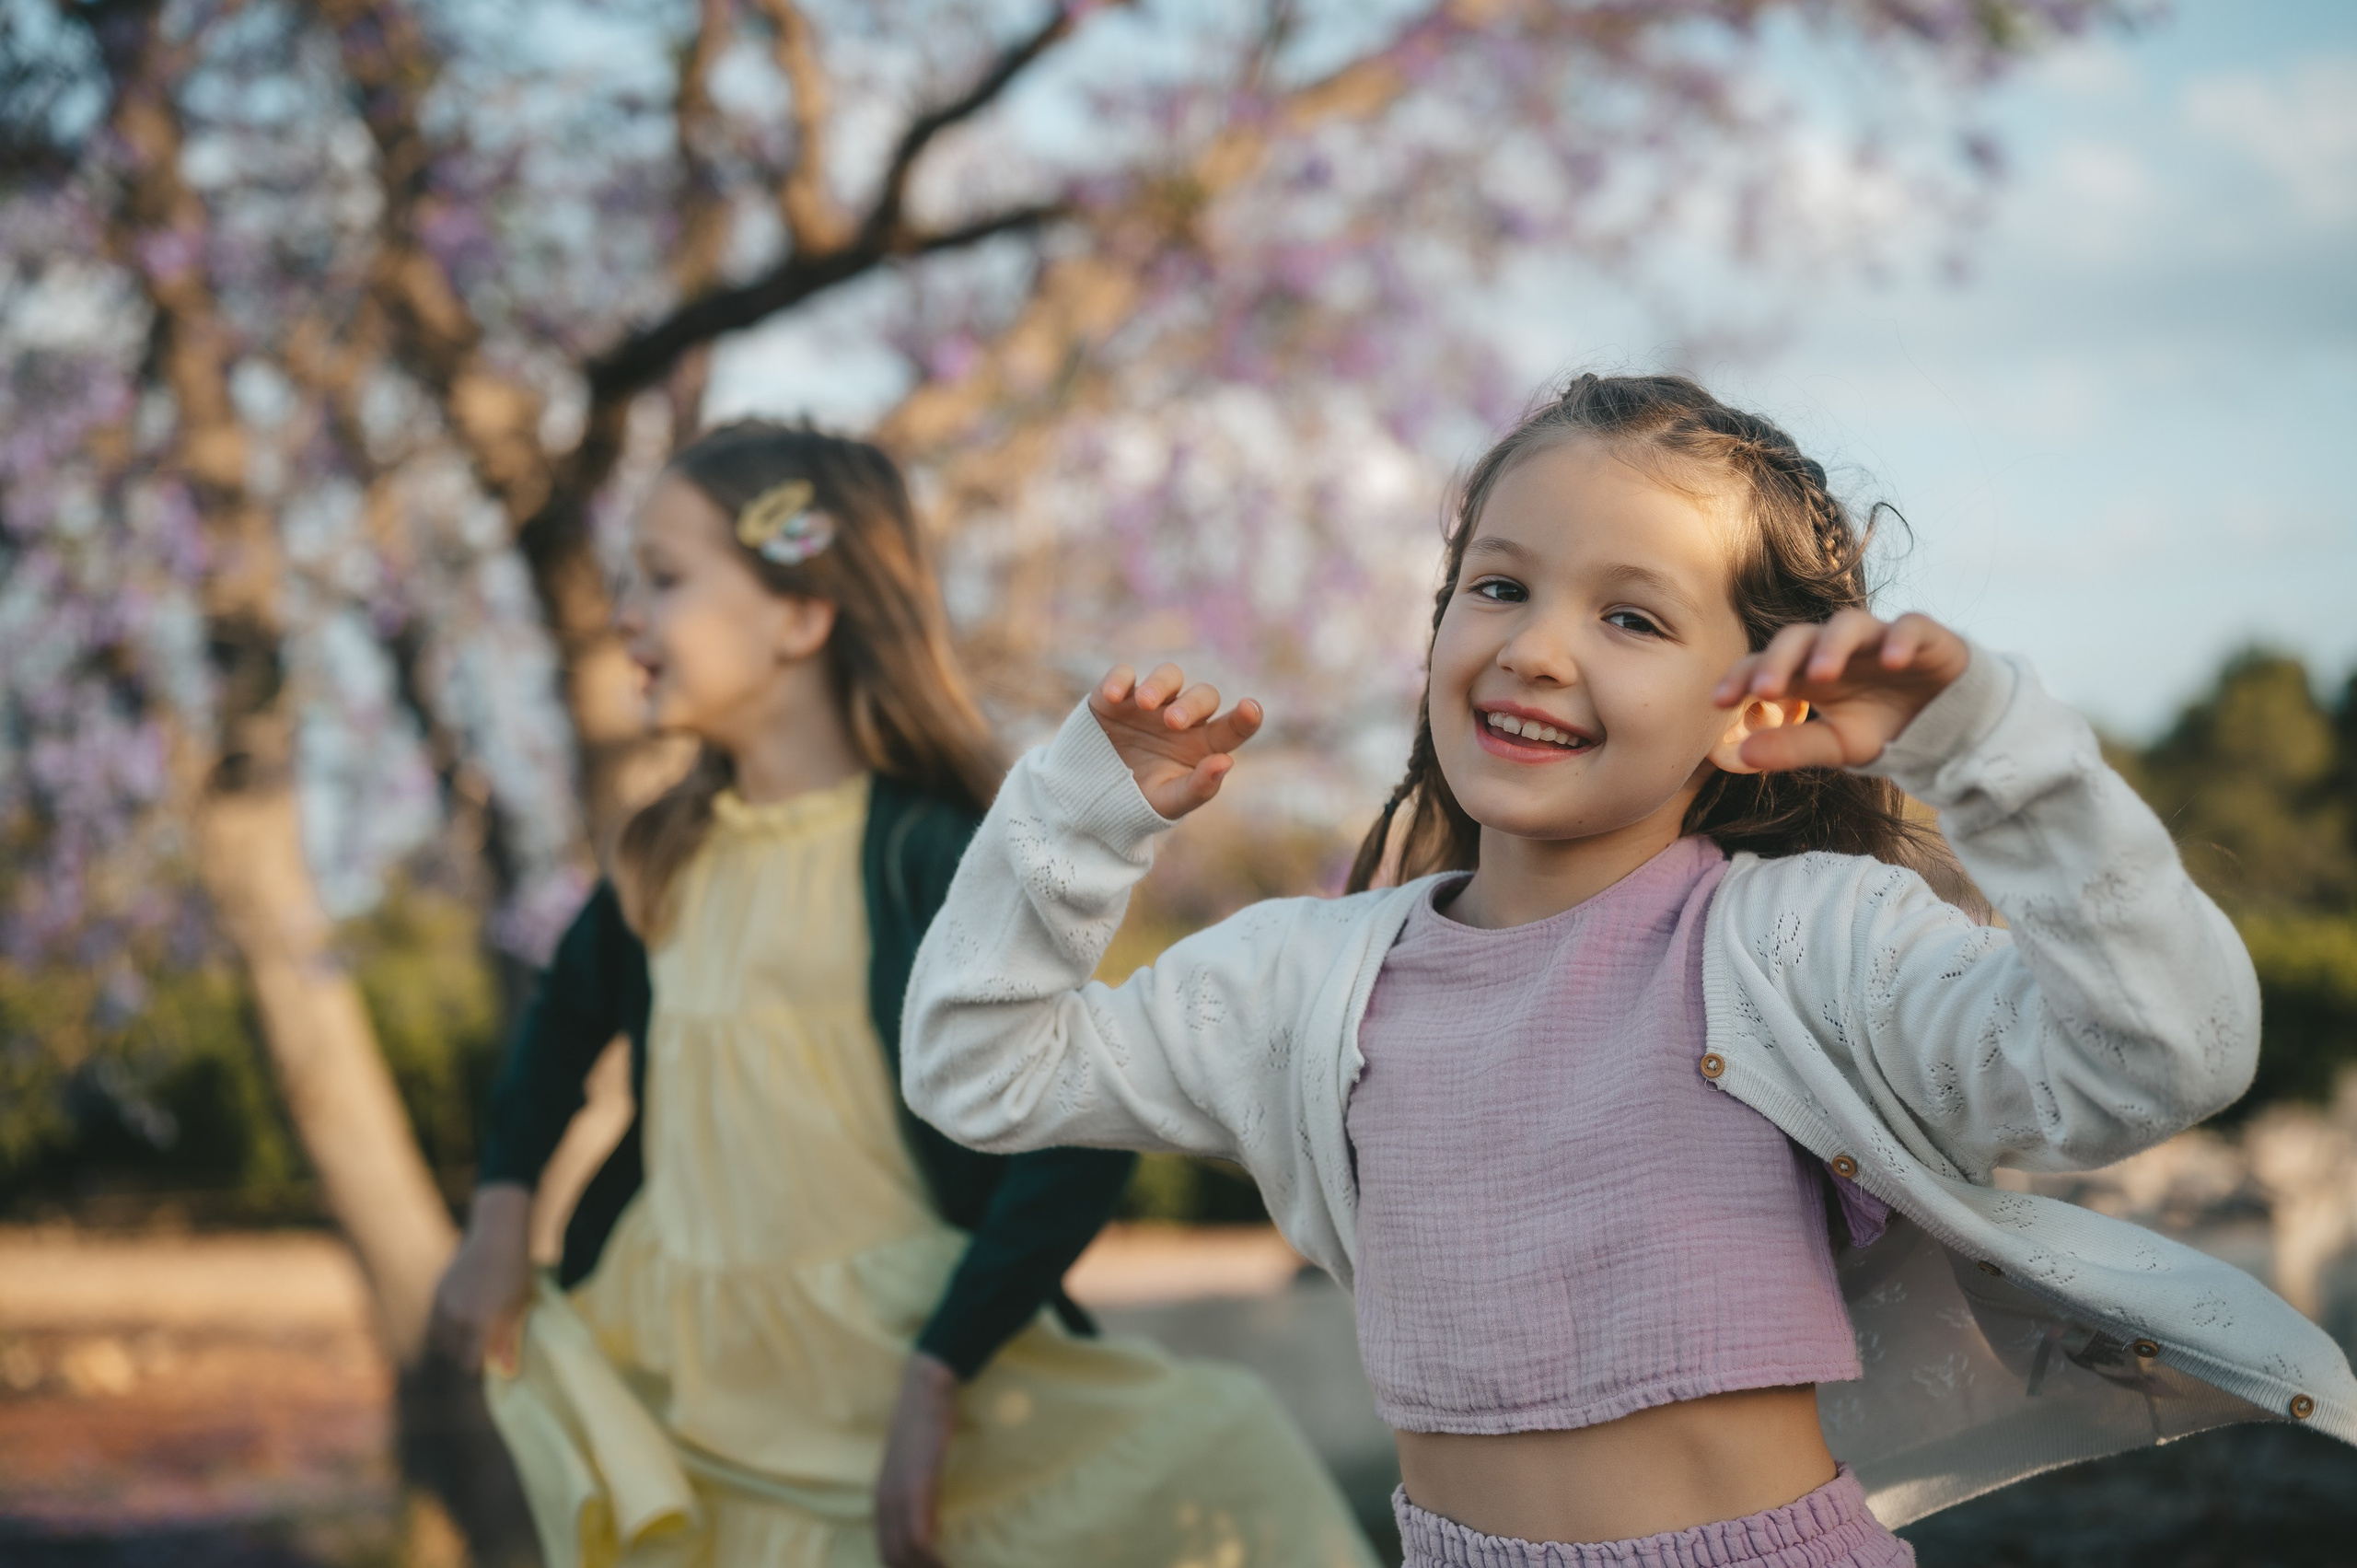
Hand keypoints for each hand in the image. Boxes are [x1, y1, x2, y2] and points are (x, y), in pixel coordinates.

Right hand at [427, 1183, 533, 1375]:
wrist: (497, 1234)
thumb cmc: (515, 1271)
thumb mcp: (517, 1306)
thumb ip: (508, 1340)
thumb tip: (505, 1370)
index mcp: (478, 1323)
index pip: (470, 1362)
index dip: (480, 1368)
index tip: (490, 1366)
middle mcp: (456, 1317)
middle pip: (455, 1352)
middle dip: (467, 1356)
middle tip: (483, 1350)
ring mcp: (443, 1304)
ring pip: (440, 1339)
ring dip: (453, 1343)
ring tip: (471, 1336)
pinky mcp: (437, 1292)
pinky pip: (434, 1322)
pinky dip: (444, 1328)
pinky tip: (461, 1321)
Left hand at [875, 1351, 959, 1567]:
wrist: (925, 1393)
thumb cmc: (922, 1427)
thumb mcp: (911, 1469)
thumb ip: (914, 1498)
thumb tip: (930, 1527)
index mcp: (880, 1500)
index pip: (884, 1552)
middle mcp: (883, 1501)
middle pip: (892, 1558)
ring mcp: (899, 1494)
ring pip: (905, 1552)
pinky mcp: (918, 1485)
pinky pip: (920, 1534)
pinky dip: (932, 1556)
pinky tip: (946, 1562)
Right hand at [1088, 663, 1263, 819]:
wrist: (1089, 800)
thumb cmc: (1138, 803)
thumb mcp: (1170, 803)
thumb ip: (1200, 787)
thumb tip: (1226, 762)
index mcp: (1203, 745)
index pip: (1234, 727)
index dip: (1246, 717)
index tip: (1251, 708)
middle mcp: (1181, 719)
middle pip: (1202, 696)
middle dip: (1191, 705)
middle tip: (1173, 723)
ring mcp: (1149, 705)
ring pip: (1169, 676)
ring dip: (1160, 685)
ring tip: (1146, 703)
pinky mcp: (1115, 698)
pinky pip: (1123, 675)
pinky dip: (1120, 680)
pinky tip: (1114, 697)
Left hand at [1713, 610, 1969, 771]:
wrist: (1944, 722)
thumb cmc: (1881, 726)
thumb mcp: (1837, 746)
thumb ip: (1793, 747)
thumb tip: (1741, 755)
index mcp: (1807, 672)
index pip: (1765, 664)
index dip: (1741, 678)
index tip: (1719, 702)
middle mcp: (1836, 647)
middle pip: (1798, 637)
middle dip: (1779, 661)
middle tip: (1764, 690)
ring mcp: (1877, 636)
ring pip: (1848, 624)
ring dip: (1832, 646)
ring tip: (1822, 675)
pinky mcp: (1922, 635)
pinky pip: (1909, 626)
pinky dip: (1899, 639)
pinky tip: (1891, 661)